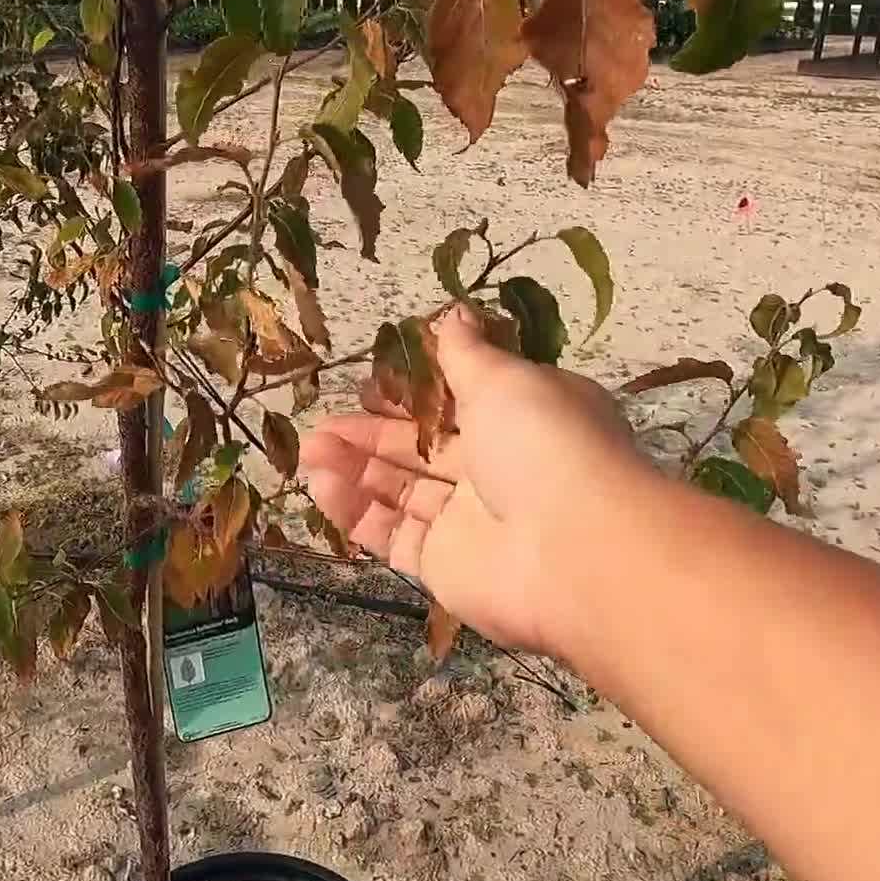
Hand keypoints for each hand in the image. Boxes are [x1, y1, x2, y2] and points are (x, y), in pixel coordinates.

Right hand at [298, 306, 654, 656]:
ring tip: (307, 450)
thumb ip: (466, 353)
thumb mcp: (505, 380)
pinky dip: (356, 512)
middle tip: (322, 423)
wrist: (572, 551)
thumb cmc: (544, 445)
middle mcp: (499, 468)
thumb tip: (454, 314)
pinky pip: (392, 534)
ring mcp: (470, 521)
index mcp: (523, 419)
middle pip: (423, 447)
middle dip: (371, 433)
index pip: (460, 401)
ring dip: (354, 468)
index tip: (369, 384)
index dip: (413, 392)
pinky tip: (321, 484)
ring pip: (401, 490)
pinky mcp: (444, 566)